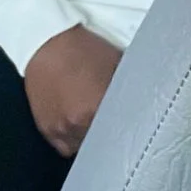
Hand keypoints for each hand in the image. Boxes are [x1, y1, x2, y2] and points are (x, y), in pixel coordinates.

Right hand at [25, 24, 121, 155]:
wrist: (47, 42)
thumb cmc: (84, 49)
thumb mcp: (116, 64)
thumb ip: (127, 88)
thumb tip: (144, 101)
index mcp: (98, 107)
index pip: (122, 130)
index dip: (129, 127)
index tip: (133, 123)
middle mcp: (78, 124)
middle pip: (104, 142)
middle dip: (110, 133)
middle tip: (115, 121)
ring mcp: (60, 129)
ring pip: (84, 147)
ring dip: (90, 137)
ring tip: (95, 123)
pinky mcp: (46, 129)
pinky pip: (65, 146)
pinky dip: (73, 139)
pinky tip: (79, 126)